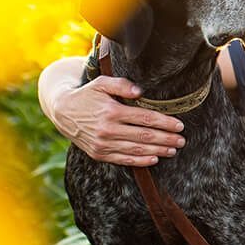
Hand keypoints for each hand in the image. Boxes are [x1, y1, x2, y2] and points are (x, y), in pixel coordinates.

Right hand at [53, 76, 185, 165]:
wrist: (62, 112)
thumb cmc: (87, 95)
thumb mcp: (101, 83)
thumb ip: (121, 84)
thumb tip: (140, 91)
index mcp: (111, 111)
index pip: (144, 118)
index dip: (164, 122)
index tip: (179, 125)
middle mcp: (107, 129)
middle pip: (144, 136)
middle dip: (166, 138)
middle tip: (182, 140)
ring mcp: (103, 144)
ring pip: (137, 150)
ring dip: (158, 151)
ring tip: (173, 149)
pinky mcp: (99, 154)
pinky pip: (124, 160)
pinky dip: (141, 161)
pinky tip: (155, 159)